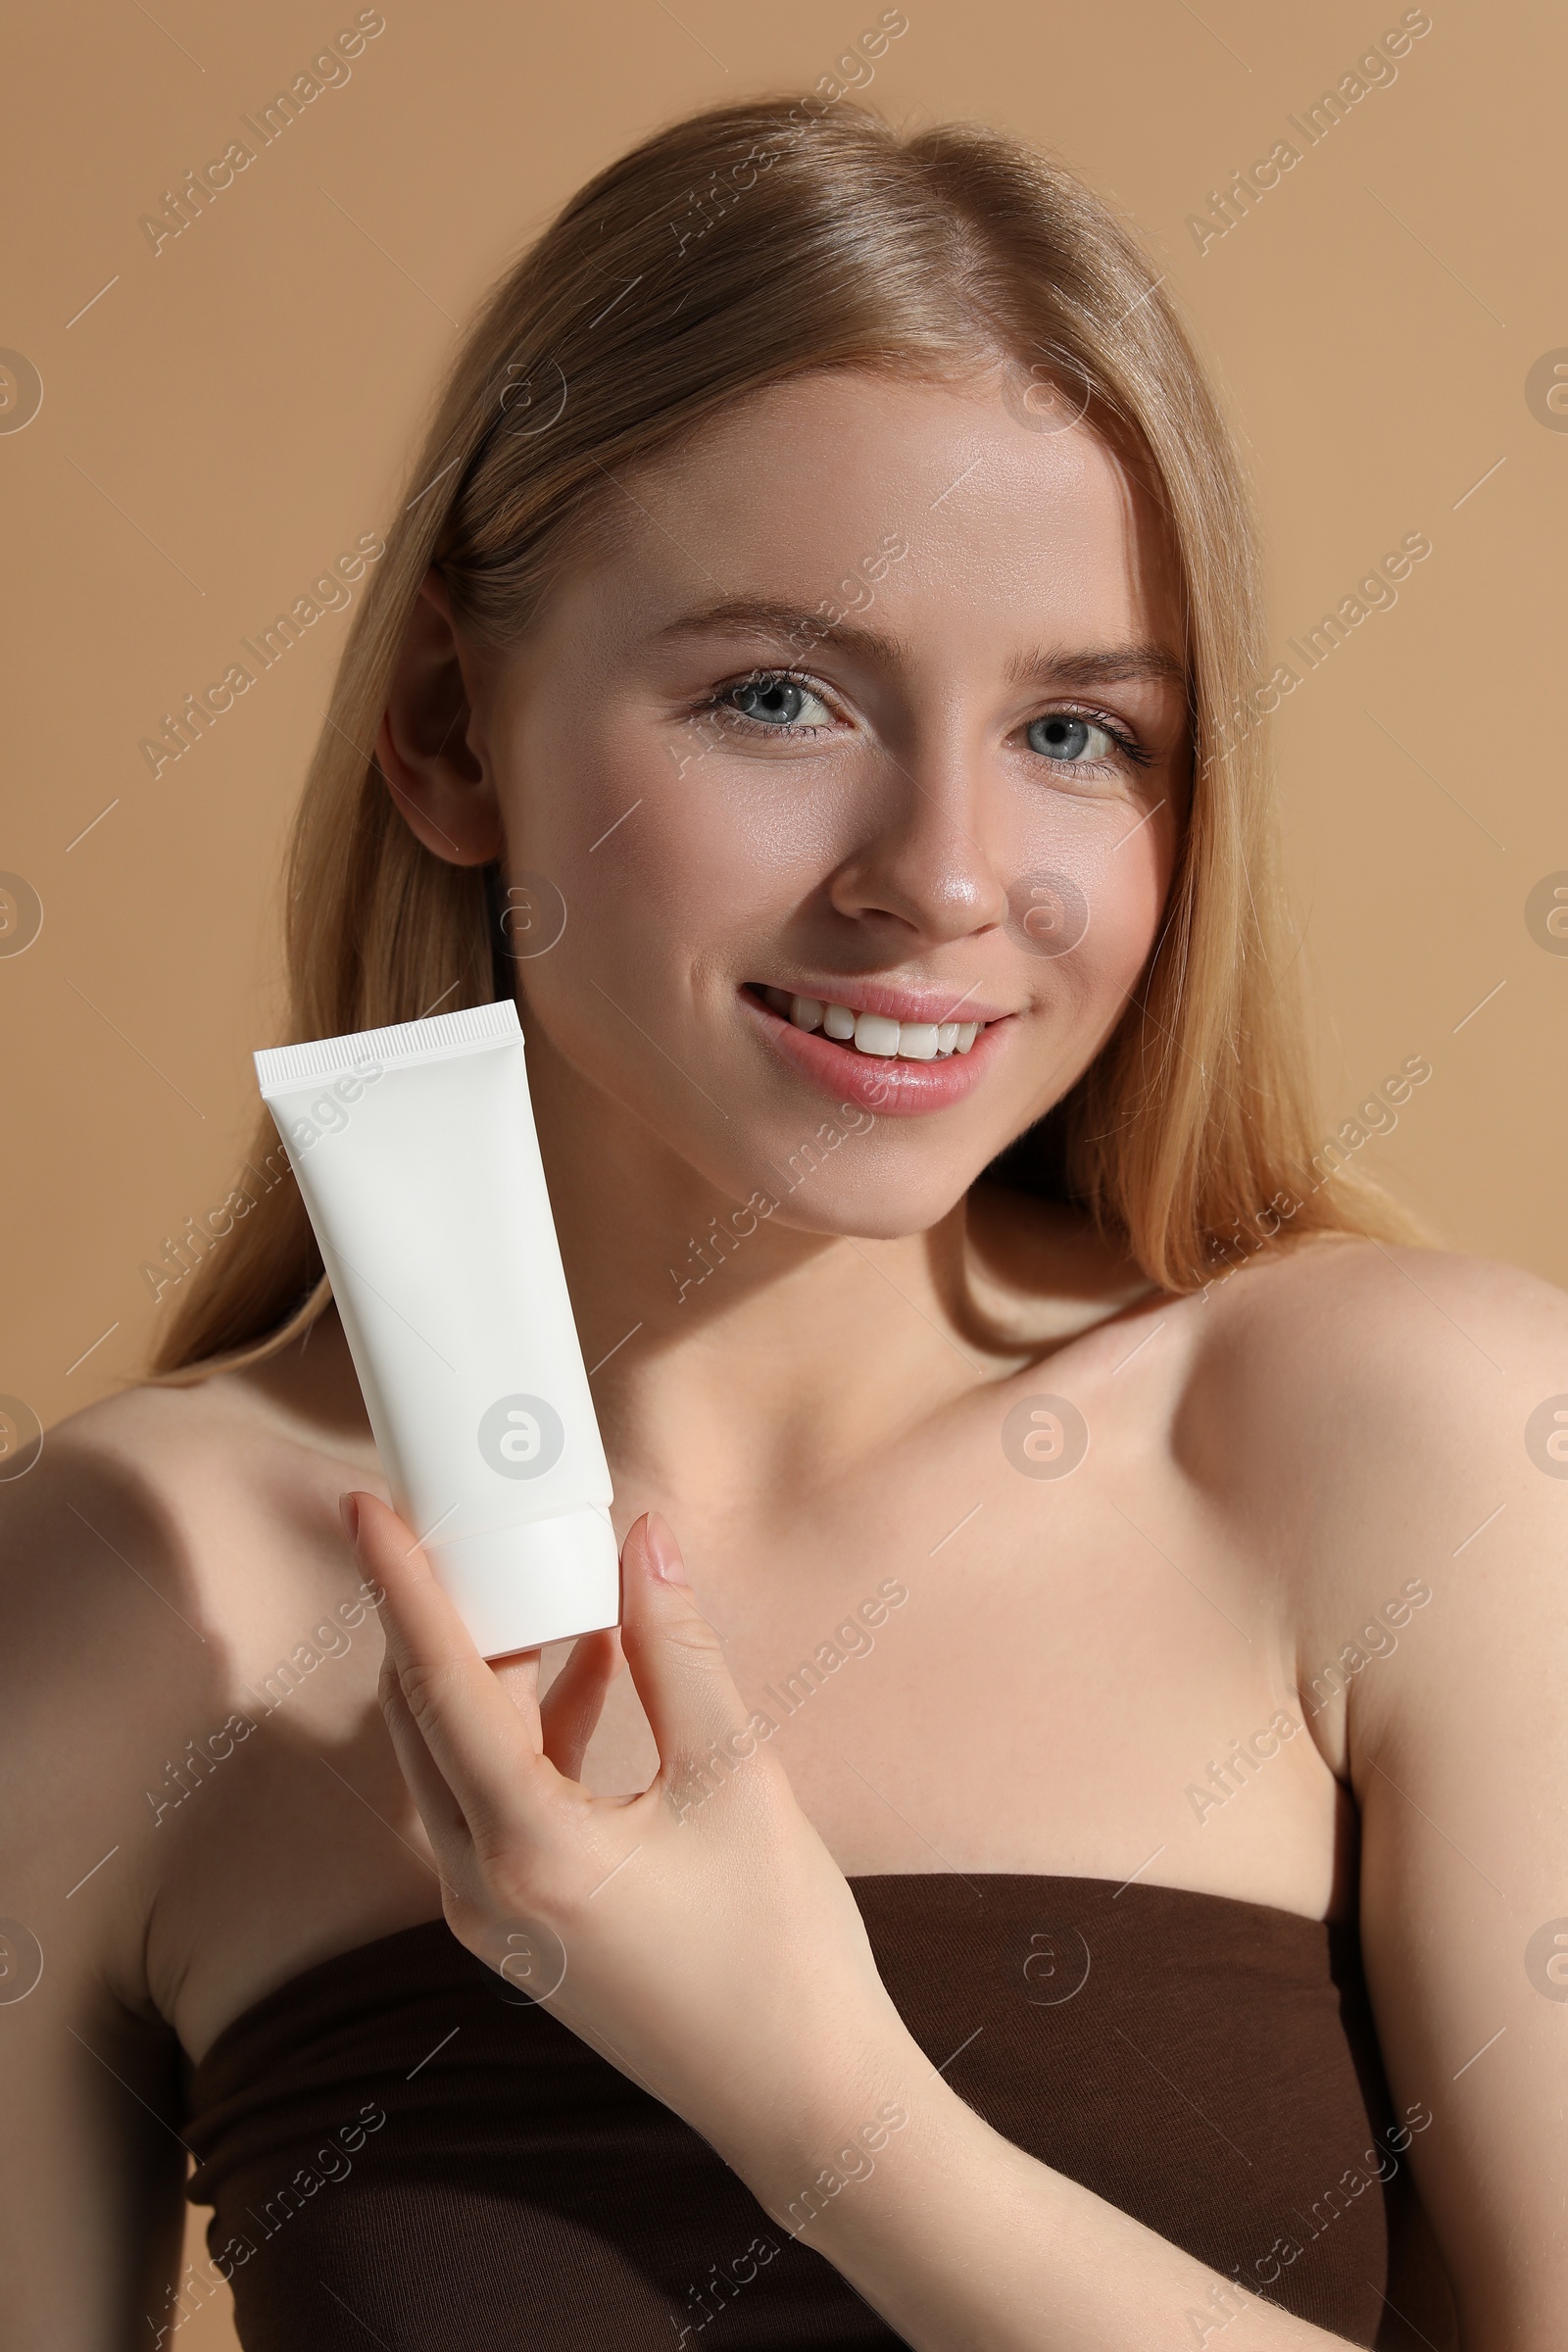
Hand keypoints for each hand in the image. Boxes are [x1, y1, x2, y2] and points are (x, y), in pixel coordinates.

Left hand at [342, 1492, 916, 2194]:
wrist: (803, 2097)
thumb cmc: (779, 1949)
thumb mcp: (736, 1776)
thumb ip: (678, 1649)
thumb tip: (643, 1540)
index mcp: (526, 1849)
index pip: (439, 1685)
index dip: (402, 1585)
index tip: (367, 1507)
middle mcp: (481, 1887)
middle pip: (423, 1719)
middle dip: (431, 1615)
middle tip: (449, 1524)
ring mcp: (494, 1917)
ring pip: (451, 1762)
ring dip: (485, 1671)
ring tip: (532, 1581)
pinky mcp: (523, 1928)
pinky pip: (491, 1802)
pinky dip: (525, 1730)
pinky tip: (593, 1671)